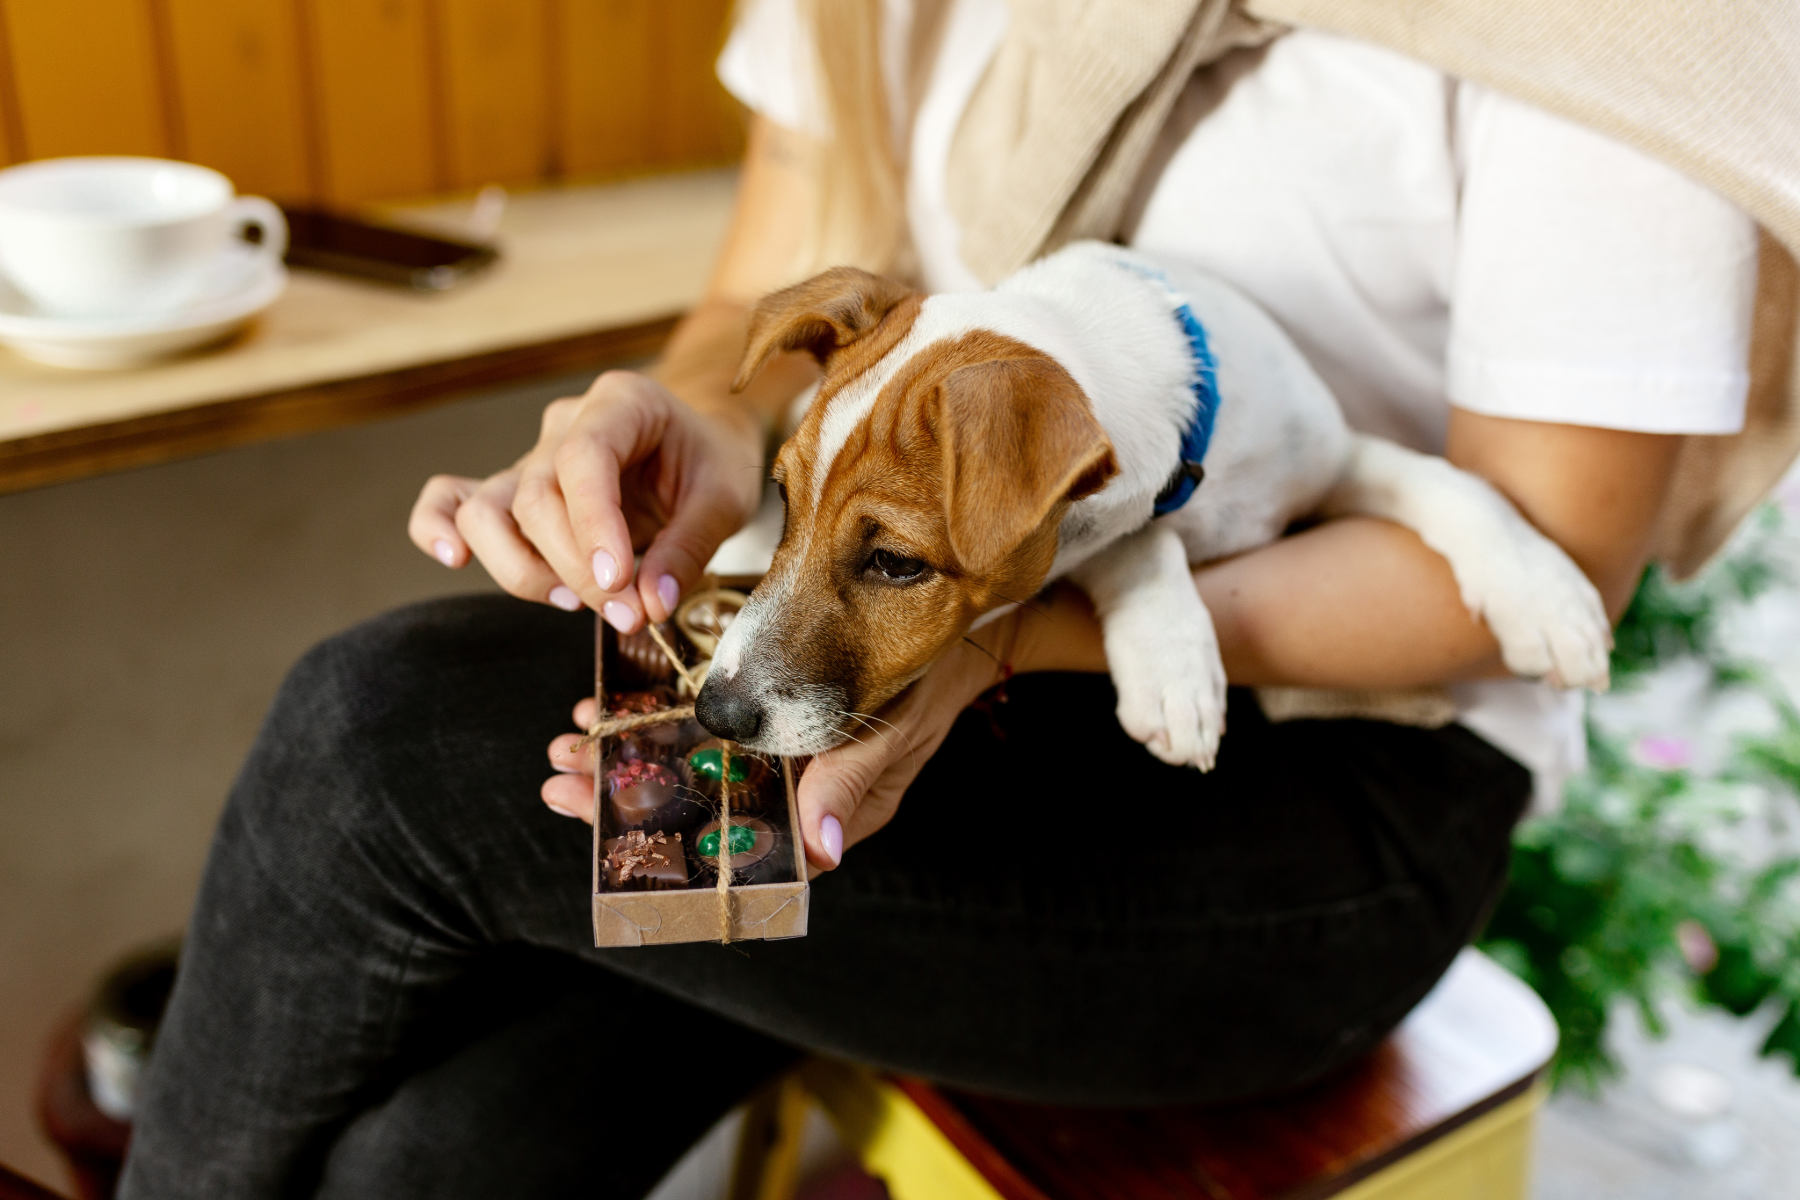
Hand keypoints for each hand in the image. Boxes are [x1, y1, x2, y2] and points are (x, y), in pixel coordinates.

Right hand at [408, 370, 764, 630]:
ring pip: (486, 508)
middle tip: (626, 613)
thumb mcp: (725, 499)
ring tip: (574, 600)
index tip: (617, 583)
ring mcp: (530, 457)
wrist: (698, 446)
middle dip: (576, 570)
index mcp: (622, 403)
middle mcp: (565, 424)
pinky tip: (454, 558)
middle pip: (536, 498)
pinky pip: (449, 499)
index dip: (593, 526)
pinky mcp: (511, 490)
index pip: (585, 458)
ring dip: (523, 568)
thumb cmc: (710, 463)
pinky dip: (437, 526)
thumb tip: (649, 603)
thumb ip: (688, 549)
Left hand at [540, 611, 1020, 874]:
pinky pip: (706, 720)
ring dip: (632, 755)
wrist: (958, 631)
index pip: (729, 849)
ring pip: (690, 765)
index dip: (663, 844)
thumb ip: (849, 787)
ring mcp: (776, 751)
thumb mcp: (892, 735)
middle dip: (625, 796)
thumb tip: (818, 851)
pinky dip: (660, 712)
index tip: (601, 823)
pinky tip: (616, 697)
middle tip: (560, 779)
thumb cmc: (929, 687)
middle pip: (694, 808)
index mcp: (816, 817)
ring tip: (571, 741)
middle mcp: (787, 791)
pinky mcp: (769, 707)